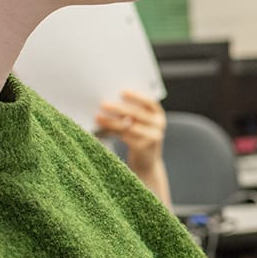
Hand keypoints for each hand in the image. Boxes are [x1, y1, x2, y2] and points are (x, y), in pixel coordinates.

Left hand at [96, 90, 168, 205]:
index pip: (149, 102)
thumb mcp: (142, 125)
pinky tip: (102, 129)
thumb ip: (134, 114)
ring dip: (111, 121)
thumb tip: (110, 101)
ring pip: (128, 126)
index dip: (136, 96)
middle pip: (137, 114)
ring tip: (98, 117)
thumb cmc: (140, 139)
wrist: (147, 165)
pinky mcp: (143, 148)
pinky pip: (125, 136)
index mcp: (159, 115)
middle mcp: (158, 125)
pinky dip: (112, 131)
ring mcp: (152, 137)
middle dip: (118, 108)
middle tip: (103, 104)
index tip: (122, 92)